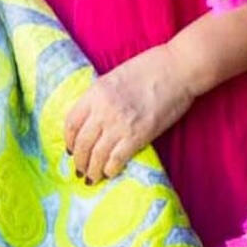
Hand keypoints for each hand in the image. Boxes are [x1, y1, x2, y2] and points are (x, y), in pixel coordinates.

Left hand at [63, 44, 193, 183]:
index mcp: (95, 92)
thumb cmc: (149, 68)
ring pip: (97, 155)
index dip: (69, 140)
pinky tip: (110, 172)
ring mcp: (120, 124)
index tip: (71, 149)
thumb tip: (92, 118)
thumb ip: (101, 97)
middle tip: (80, 170)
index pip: (71, 122)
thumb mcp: (114, 77)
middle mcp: (103, 109)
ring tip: (92, 178)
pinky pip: (117, 159)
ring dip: (92, 169)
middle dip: (79, 160)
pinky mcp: (138, 135)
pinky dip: (111, 169)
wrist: (177, 69)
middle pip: (82, 142)